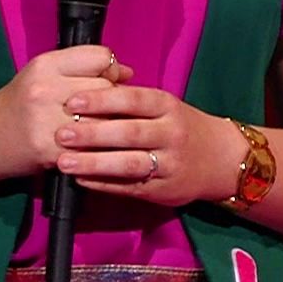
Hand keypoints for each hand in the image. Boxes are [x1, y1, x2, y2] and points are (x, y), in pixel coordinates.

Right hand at [0, 46, 132, 184]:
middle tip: (108, 110)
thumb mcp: (43, 74)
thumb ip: (82, 67)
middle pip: (105, 87)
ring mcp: (47, 120)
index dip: (110, 69)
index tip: (109, 80)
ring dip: (111, 127)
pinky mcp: (51, 150)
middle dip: (114, 100)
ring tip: (104, 130)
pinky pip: (92, 148)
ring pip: (103, 119)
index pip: (99, 57)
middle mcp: (45, 88)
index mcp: (45, 64)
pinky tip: (96, 149)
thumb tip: (127, 72)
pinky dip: (100, 149)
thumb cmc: (18, 105)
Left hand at [52, 85, 245, 206]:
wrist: (221, 159)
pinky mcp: (163, 191)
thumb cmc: (180, 126)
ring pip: (129, 164)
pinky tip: (80, 179)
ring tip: (63, 161)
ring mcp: (169, 164)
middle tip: (61, 133)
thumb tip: (85, 90)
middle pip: (129, 133)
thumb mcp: (163, 105)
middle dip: (92, 133)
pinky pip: (129, 188)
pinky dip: (103, 184)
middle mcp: (170, 134)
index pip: (132, 100)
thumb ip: (129, 100)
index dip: (101, 100)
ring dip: (93, 163)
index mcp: (167, 106)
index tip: (72, 101)